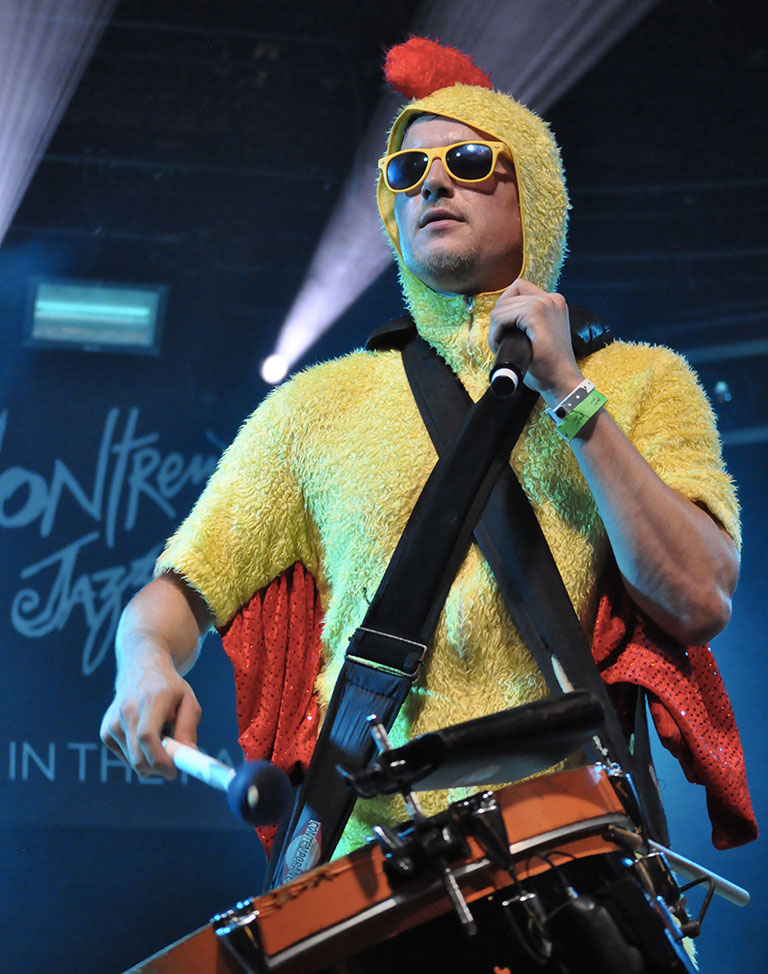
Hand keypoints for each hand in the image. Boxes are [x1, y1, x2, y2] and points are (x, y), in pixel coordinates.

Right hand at [100, 650, 201, 778]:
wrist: (140, 669)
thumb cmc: (169, 688)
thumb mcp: (188, 700)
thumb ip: (188, 727)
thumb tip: (187, 755)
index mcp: (149, 701)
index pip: (147, 737)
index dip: (159, 760)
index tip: (172, 772)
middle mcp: (126, 712)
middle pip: (138, 756)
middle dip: (158, 768)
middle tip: (174, 763)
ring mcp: (112, 723)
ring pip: (133, 761)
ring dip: (151, 758)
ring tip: (160, 733)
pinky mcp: (105, 732)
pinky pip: (126, 757)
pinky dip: (139, 754)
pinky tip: (145, 733)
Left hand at [489, 278, 581, 401]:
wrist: (560, 381)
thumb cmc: (548, 366)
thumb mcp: (538, 336)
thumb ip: (527, 323)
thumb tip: (501, 317)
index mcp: (553, 302)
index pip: (518, 290)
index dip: (506, 311)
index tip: (507, 332)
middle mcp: (551, 298)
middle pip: (507, 296)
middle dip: (499, 319)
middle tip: (501, 342)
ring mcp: (544, 303)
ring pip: (502, 306)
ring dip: (495, 328)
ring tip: (501, 346)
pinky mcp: (536, 313)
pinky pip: (501, 316)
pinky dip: (495, 333)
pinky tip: (500, 346)